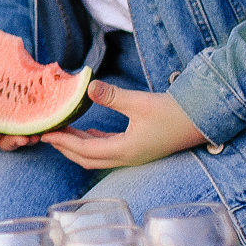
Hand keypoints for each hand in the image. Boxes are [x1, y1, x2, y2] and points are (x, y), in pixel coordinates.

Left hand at [41, 80, 209, 169]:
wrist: (198, 120)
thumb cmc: (171, 112)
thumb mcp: (139, 102)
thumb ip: (112, 96)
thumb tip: (89, 86)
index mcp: (125, 150)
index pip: (85, 150)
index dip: (64, 142)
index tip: (46, 134)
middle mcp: (126, 158)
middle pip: (87, 159)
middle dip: (65, 148)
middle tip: (48, 135)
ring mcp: (132, 156)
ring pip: (97, 156)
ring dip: (78, 146)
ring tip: (61, 132)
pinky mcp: (137, 149)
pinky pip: (108, 150)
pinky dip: (93, 143)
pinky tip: (87, 133)